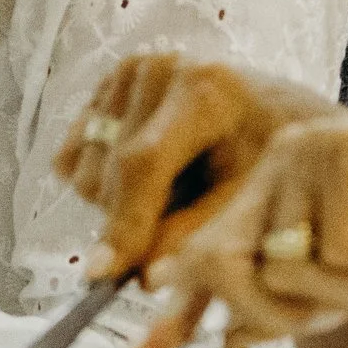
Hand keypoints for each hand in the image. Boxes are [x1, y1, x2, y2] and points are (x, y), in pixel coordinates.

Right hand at [55, 55, 341, 281]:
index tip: (103, 274)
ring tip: (174, 191)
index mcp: (201, 88)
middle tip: (178, 225)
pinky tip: (150, 175)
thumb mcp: (246, 201)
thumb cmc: (268, 158)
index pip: (143, 163)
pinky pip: (73, 161)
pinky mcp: (103, 89)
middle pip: (107, 175)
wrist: (274, 110)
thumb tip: (142, 277)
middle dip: (132, 221)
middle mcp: (154, 69)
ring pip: (84, 174)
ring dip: (119, 203)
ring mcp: (124, 75)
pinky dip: (103, 183)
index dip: (123, 223)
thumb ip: (194, 237)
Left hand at [144, 107, 347, 347]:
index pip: (204, 253)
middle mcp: (277, 161)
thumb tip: (219, 335)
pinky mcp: (345, 152)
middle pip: (222, 265)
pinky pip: (341, 250)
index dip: (180, 307)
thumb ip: (291, 303)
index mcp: (269, 188)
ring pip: (285, 267)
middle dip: (283, 313)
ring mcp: (306, 151)